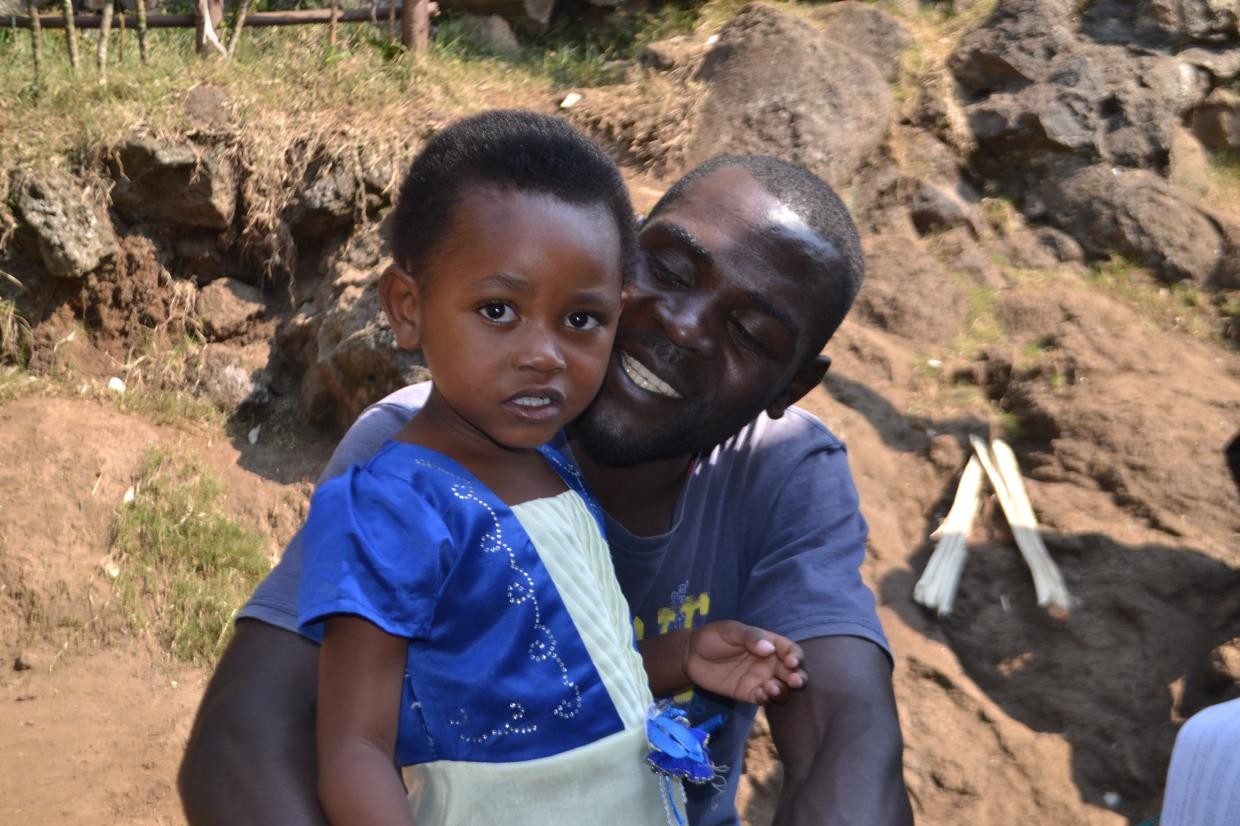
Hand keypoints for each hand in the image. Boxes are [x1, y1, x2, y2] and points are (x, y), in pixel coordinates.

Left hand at [683, 620, 807, 704]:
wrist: (691, 655)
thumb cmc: (713, 636)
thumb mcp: (730, 630)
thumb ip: (750, 637)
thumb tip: (769, 649)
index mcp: (770, 644)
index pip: (791, 651)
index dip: (796, 657)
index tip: (791, 662)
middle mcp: (769, 663)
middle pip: (792, 673)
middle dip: (798, 678)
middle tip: (794, 681)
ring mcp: (760, 679)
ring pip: (782, 689)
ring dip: (783, 691)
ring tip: (773, 688)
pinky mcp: (749, 693)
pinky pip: (764, 699)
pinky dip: (767, 699)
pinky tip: (761, 695)